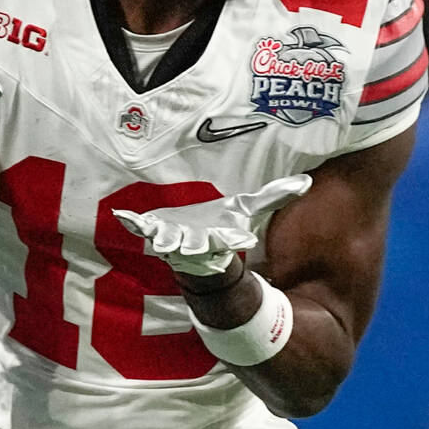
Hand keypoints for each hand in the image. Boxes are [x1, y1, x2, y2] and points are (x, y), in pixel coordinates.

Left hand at [113, 174, 311, 275]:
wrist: (191, 246)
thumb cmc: (219, 227)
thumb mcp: (245, 210)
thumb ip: (272, 197)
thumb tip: (305, 181)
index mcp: (221, 238)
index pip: (232, 242)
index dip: (236, 241)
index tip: (245, 241)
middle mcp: (197, 244)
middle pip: (199, 247)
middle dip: (197, 246)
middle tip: (195, 247)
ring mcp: (173, 239)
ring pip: (170, 245)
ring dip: (166, 243)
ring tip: (161, 243)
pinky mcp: (154, 230)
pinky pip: (141, 228)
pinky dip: (132, 222)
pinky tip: (123, 215)